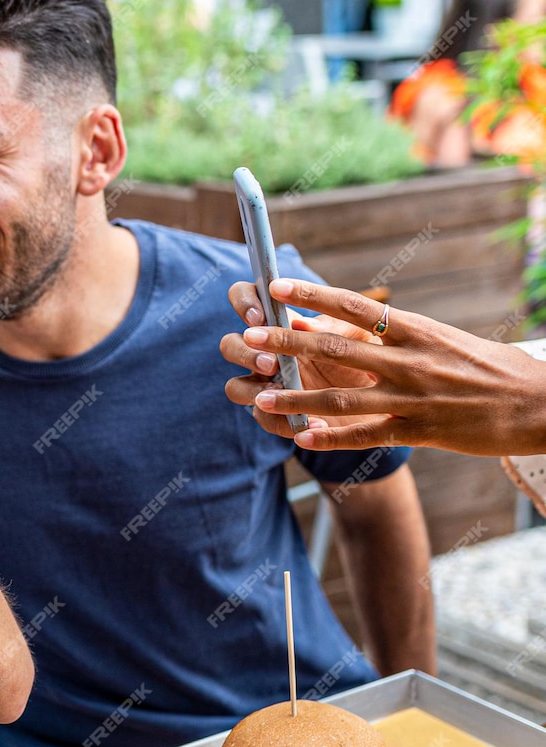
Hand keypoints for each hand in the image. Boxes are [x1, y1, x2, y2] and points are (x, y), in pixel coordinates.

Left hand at [221, 279, 545, 455]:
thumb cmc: (488, 367)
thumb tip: (342, 324)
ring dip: (298, 398)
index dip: (311, 296)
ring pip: (343, 398)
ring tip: (260, 396)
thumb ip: (395, 334)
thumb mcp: (442, 338)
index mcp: (417, 329)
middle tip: (249, 337)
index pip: (354, 307)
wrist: (542, 402)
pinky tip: (301, 439)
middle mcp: (411, 360)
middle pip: (337, 349)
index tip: (275, 287)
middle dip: (288, 344)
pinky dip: (332, 438)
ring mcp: (415, 398)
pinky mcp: (422, 432)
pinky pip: (367, 436)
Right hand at [221, 281, 388, 440]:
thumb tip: (305, 325)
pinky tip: (316, 424)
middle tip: (271, 363)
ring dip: (250, 391)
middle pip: (230, 345)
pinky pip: (266, 420)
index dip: (244, 303)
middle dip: (244, 352)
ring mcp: (266, 386)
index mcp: (283, 323)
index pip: (247, 299)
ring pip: (234, 387)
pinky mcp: (277, 416)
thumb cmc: (372, 356)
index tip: (260, 317)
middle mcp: (267, 352)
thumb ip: (336, 328)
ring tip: (278, 395)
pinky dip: (287, 422)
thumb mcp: (362, 336)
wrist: (390, 399)